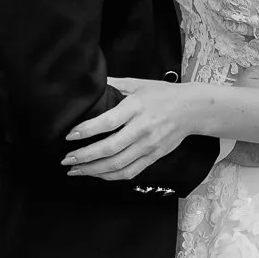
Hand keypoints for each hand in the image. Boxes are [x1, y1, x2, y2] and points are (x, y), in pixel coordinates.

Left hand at [62, 76, 199, 181]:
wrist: (192, 109)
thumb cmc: (163, 94)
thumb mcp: (138, 83)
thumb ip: (114, 84)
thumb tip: (91, 81)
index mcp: (136, 107)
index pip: (107, 122)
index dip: (86, 130)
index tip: (69, 135)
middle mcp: (142, 128)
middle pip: (110, 148)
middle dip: (84, 157)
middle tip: (66, 159)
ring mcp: (149, 145)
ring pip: (118, 165)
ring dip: (93, 170)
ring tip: (75, 170)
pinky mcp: (154, 157)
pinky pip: (130, 172)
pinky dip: (111, 176)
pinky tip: (97, 174)